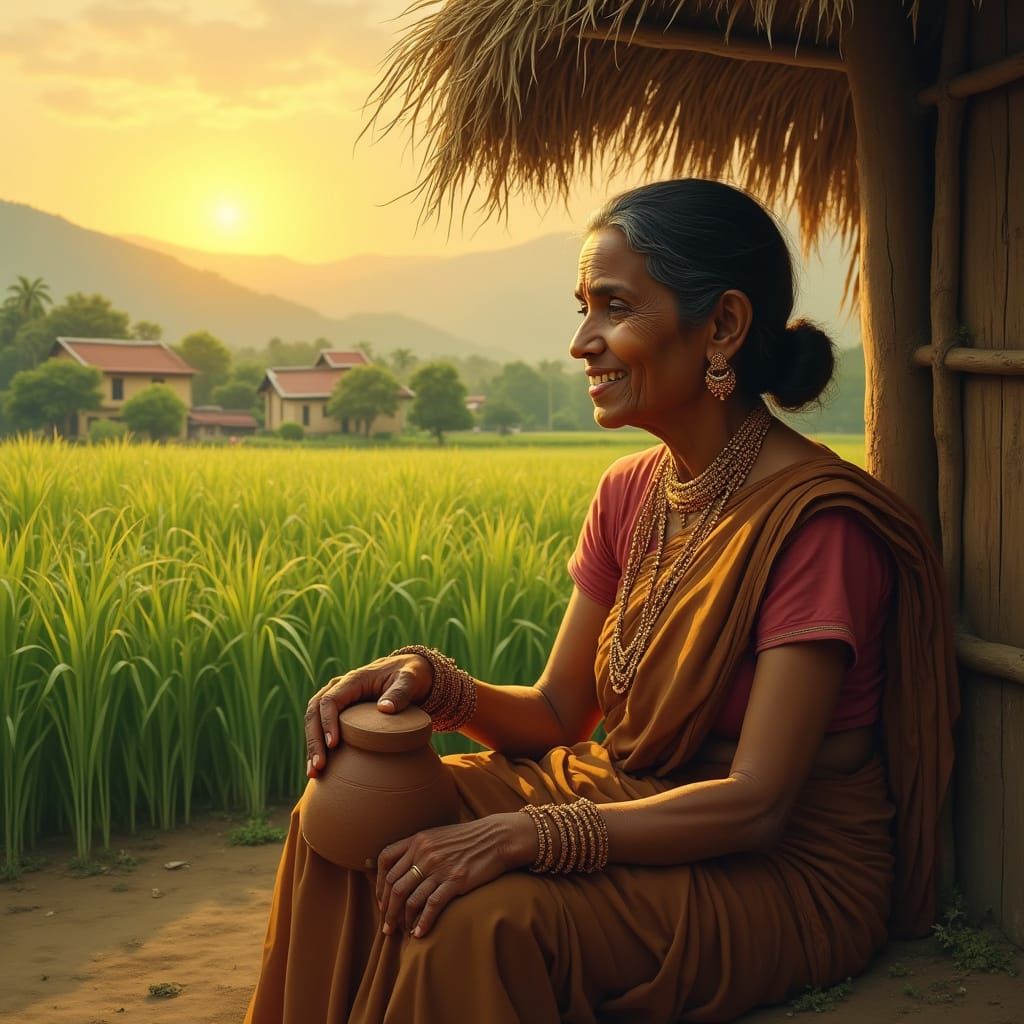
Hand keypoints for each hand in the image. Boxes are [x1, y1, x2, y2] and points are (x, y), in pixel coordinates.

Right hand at [304, 653, 432, 777]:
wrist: (408, 673)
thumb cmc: (409, 676)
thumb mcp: (409, 680)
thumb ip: (400, 692)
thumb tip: (384, 709)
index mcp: (353, 680)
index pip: (330, 700)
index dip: (328, 722)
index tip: (333, 744)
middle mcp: (339, 689)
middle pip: (315, 712)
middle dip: (314, 739)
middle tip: (318, 766)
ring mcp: (338, 701)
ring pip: (314, 722)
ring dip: (312, 747)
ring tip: (314, 773)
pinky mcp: (340, 714)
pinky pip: (322, 729)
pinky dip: (318, 748)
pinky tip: (319, 769)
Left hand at [376, 812, 536, 937]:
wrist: (497, 837)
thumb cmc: (468, 839)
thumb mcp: (439, 836)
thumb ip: (419, 848)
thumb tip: (400, 866)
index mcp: (418, 840)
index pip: (385, 861)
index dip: (378, 883)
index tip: (381, 900)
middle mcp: (425, 853)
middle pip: (394, 886)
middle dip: (387, 910)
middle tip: (387, 927)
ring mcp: (440, 867)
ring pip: (410, 899)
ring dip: (402, 920)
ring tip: (402, 932)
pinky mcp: (456, 881)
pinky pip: (432, 906)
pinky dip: (423, 922)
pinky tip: (420, 934)